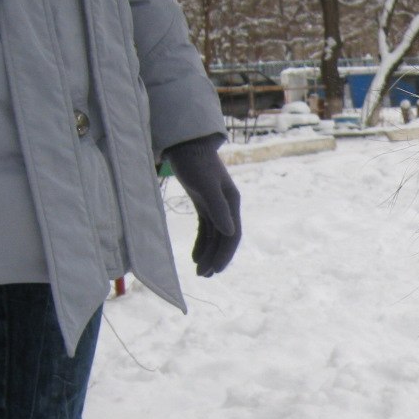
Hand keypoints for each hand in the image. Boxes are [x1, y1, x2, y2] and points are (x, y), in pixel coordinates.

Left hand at [163, 135, 241, 276]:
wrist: (185, 143)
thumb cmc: (195, 162)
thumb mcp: (206, 185)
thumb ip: (218, 209)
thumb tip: (230, 233)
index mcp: (232, 203)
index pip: (232, 235)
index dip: (225, 254)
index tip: (215, 270)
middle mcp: (226, 206)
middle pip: (224, 238)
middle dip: (215, 258)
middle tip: (203, 275)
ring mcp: (215, 205)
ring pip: (214, 236)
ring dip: (207, 253)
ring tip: (198, 271)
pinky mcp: (203, 203)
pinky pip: (205, 228)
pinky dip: (200, 243)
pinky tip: (194, 256)